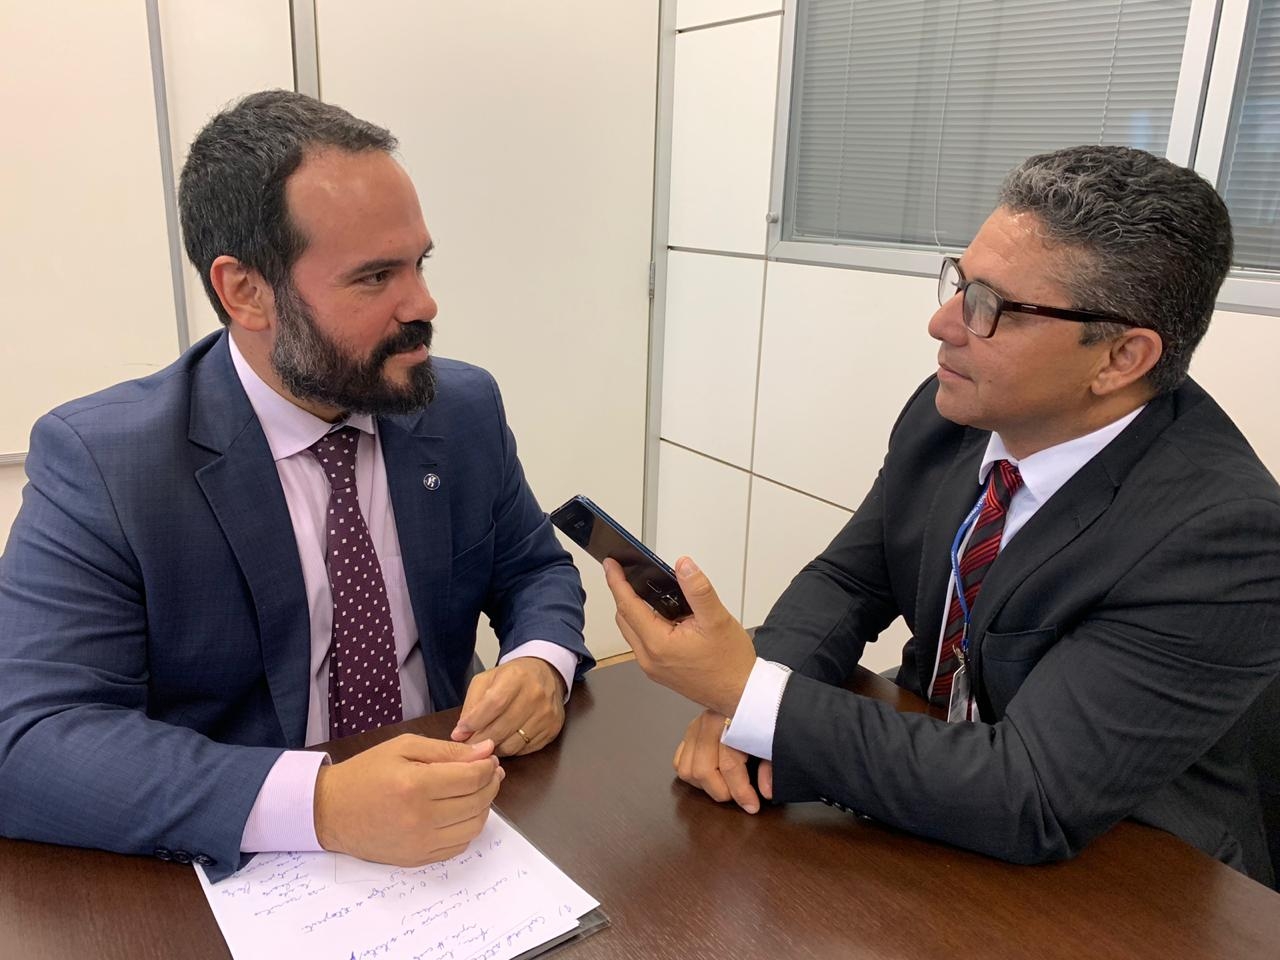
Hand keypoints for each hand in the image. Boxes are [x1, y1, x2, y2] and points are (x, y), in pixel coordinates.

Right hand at [314, 734, 502, 864]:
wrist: (331, 810)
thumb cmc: (367, 772)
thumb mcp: (404, 747)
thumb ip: (448, 750)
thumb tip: (486, 752)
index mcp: (416, 785)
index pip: (473, 778)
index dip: (488, 766)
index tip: (487, 758)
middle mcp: (420, 819)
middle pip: (478, 803)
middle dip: (490, 784)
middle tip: (487, 771)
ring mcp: (420, 844)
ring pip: (473, 827)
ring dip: (483, 807)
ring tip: (474, 791)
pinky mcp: (417, 860)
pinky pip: (458, 846)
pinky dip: (467, 828)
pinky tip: (459, 812)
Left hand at [451, 657, 566, 755]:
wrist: (546, 674)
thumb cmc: (512, 677)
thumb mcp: (486, 680)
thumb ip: (471, 704)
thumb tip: (460, 733)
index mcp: (516, 677)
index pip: (493, 705)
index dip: (474, 722)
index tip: (460, 732)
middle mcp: (535, 695)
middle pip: (501, 728)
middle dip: (479, 740)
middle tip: (468, 745)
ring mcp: (546, 714)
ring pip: (512, 744)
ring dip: (494, 748)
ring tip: (485, 743)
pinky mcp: (552, 729)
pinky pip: (525, 749)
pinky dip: (510, 749)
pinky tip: (504, 741)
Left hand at [604, 555, 756, 716]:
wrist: (740, 694)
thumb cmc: (731, 662)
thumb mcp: (717, 619)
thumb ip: (698, 589)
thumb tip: (683, 565)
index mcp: (658, 644)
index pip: (628, 606)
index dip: (617, 581)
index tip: (611, 564)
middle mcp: (649, 658)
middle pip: (625, 618)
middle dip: (623, 593)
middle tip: (627, 571)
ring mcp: (653, 667)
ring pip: (632, 630)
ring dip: (635, 609)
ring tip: (647, 590)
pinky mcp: (659, 671)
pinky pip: (643, 642)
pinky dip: (645, 624)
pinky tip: (664, 614)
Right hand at [673, 710, 774, 813]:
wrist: (750, 692)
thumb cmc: (763, 716)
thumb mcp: (773, 740)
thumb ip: (771, 766)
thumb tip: (766, 791)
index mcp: (730, 721)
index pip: (730, 766)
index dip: (741, 792)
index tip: (752, 806)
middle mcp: (707, 724)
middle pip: (703, 771)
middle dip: (722, 792)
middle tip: (738, 796)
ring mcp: (695, 728)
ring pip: (687, 769)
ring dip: (705, 785)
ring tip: (724, 786)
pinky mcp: (688, 732)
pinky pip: (679, 761)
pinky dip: (692, 774)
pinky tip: (711, 776)